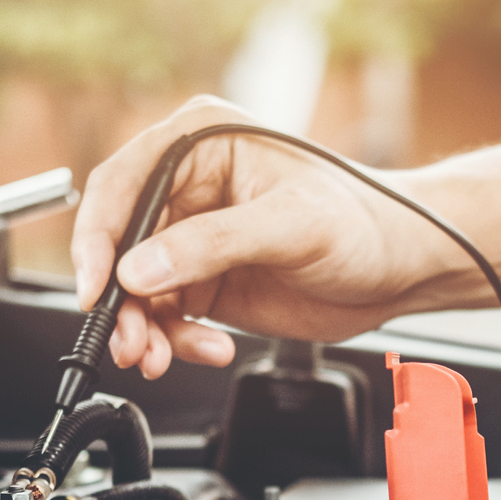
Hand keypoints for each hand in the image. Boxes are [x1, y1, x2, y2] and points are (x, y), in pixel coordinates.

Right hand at [71, 96, 455, 377]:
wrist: (403, 267)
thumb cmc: (367, 221)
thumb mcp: (292, 225)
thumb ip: (213, 243)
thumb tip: (140, 268)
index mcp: (202, 142)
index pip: (123, 184)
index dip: (98, 237)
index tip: (97, 286)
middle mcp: (190, 186)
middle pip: (120, 244)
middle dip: (121, 299)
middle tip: (132, 341)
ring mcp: (194, 237)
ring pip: (136, 287)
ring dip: (143, 329)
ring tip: (160, 356)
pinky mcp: (206, 279)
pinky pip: (165, 315)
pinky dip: (174, 340)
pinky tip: (207, 348)